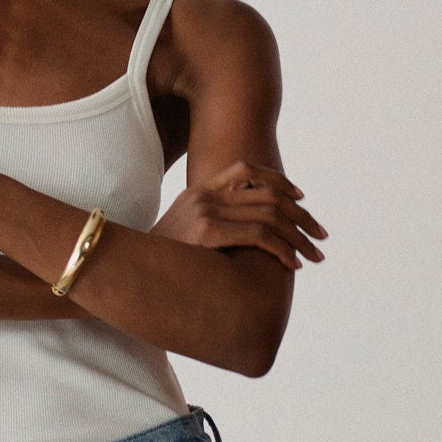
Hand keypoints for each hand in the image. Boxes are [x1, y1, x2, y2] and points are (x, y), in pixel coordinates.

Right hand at [153, 161, 325, 272]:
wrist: (120, 271)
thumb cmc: (155, 264)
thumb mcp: (179, 238)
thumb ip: (206, 228)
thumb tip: (237, 240)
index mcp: (197, 192)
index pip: (246, 170)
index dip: (280, 182)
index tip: (301, 199)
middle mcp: (203, 196)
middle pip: (268, 195)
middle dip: (301, 217)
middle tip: (321, 236)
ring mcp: (204, 212)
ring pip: (269, 216)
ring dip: (298, 237)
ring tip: (314, 256)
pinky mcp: (206, 233)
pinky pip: (258, 237)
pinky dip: (282, 250)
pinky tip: (292, 264)